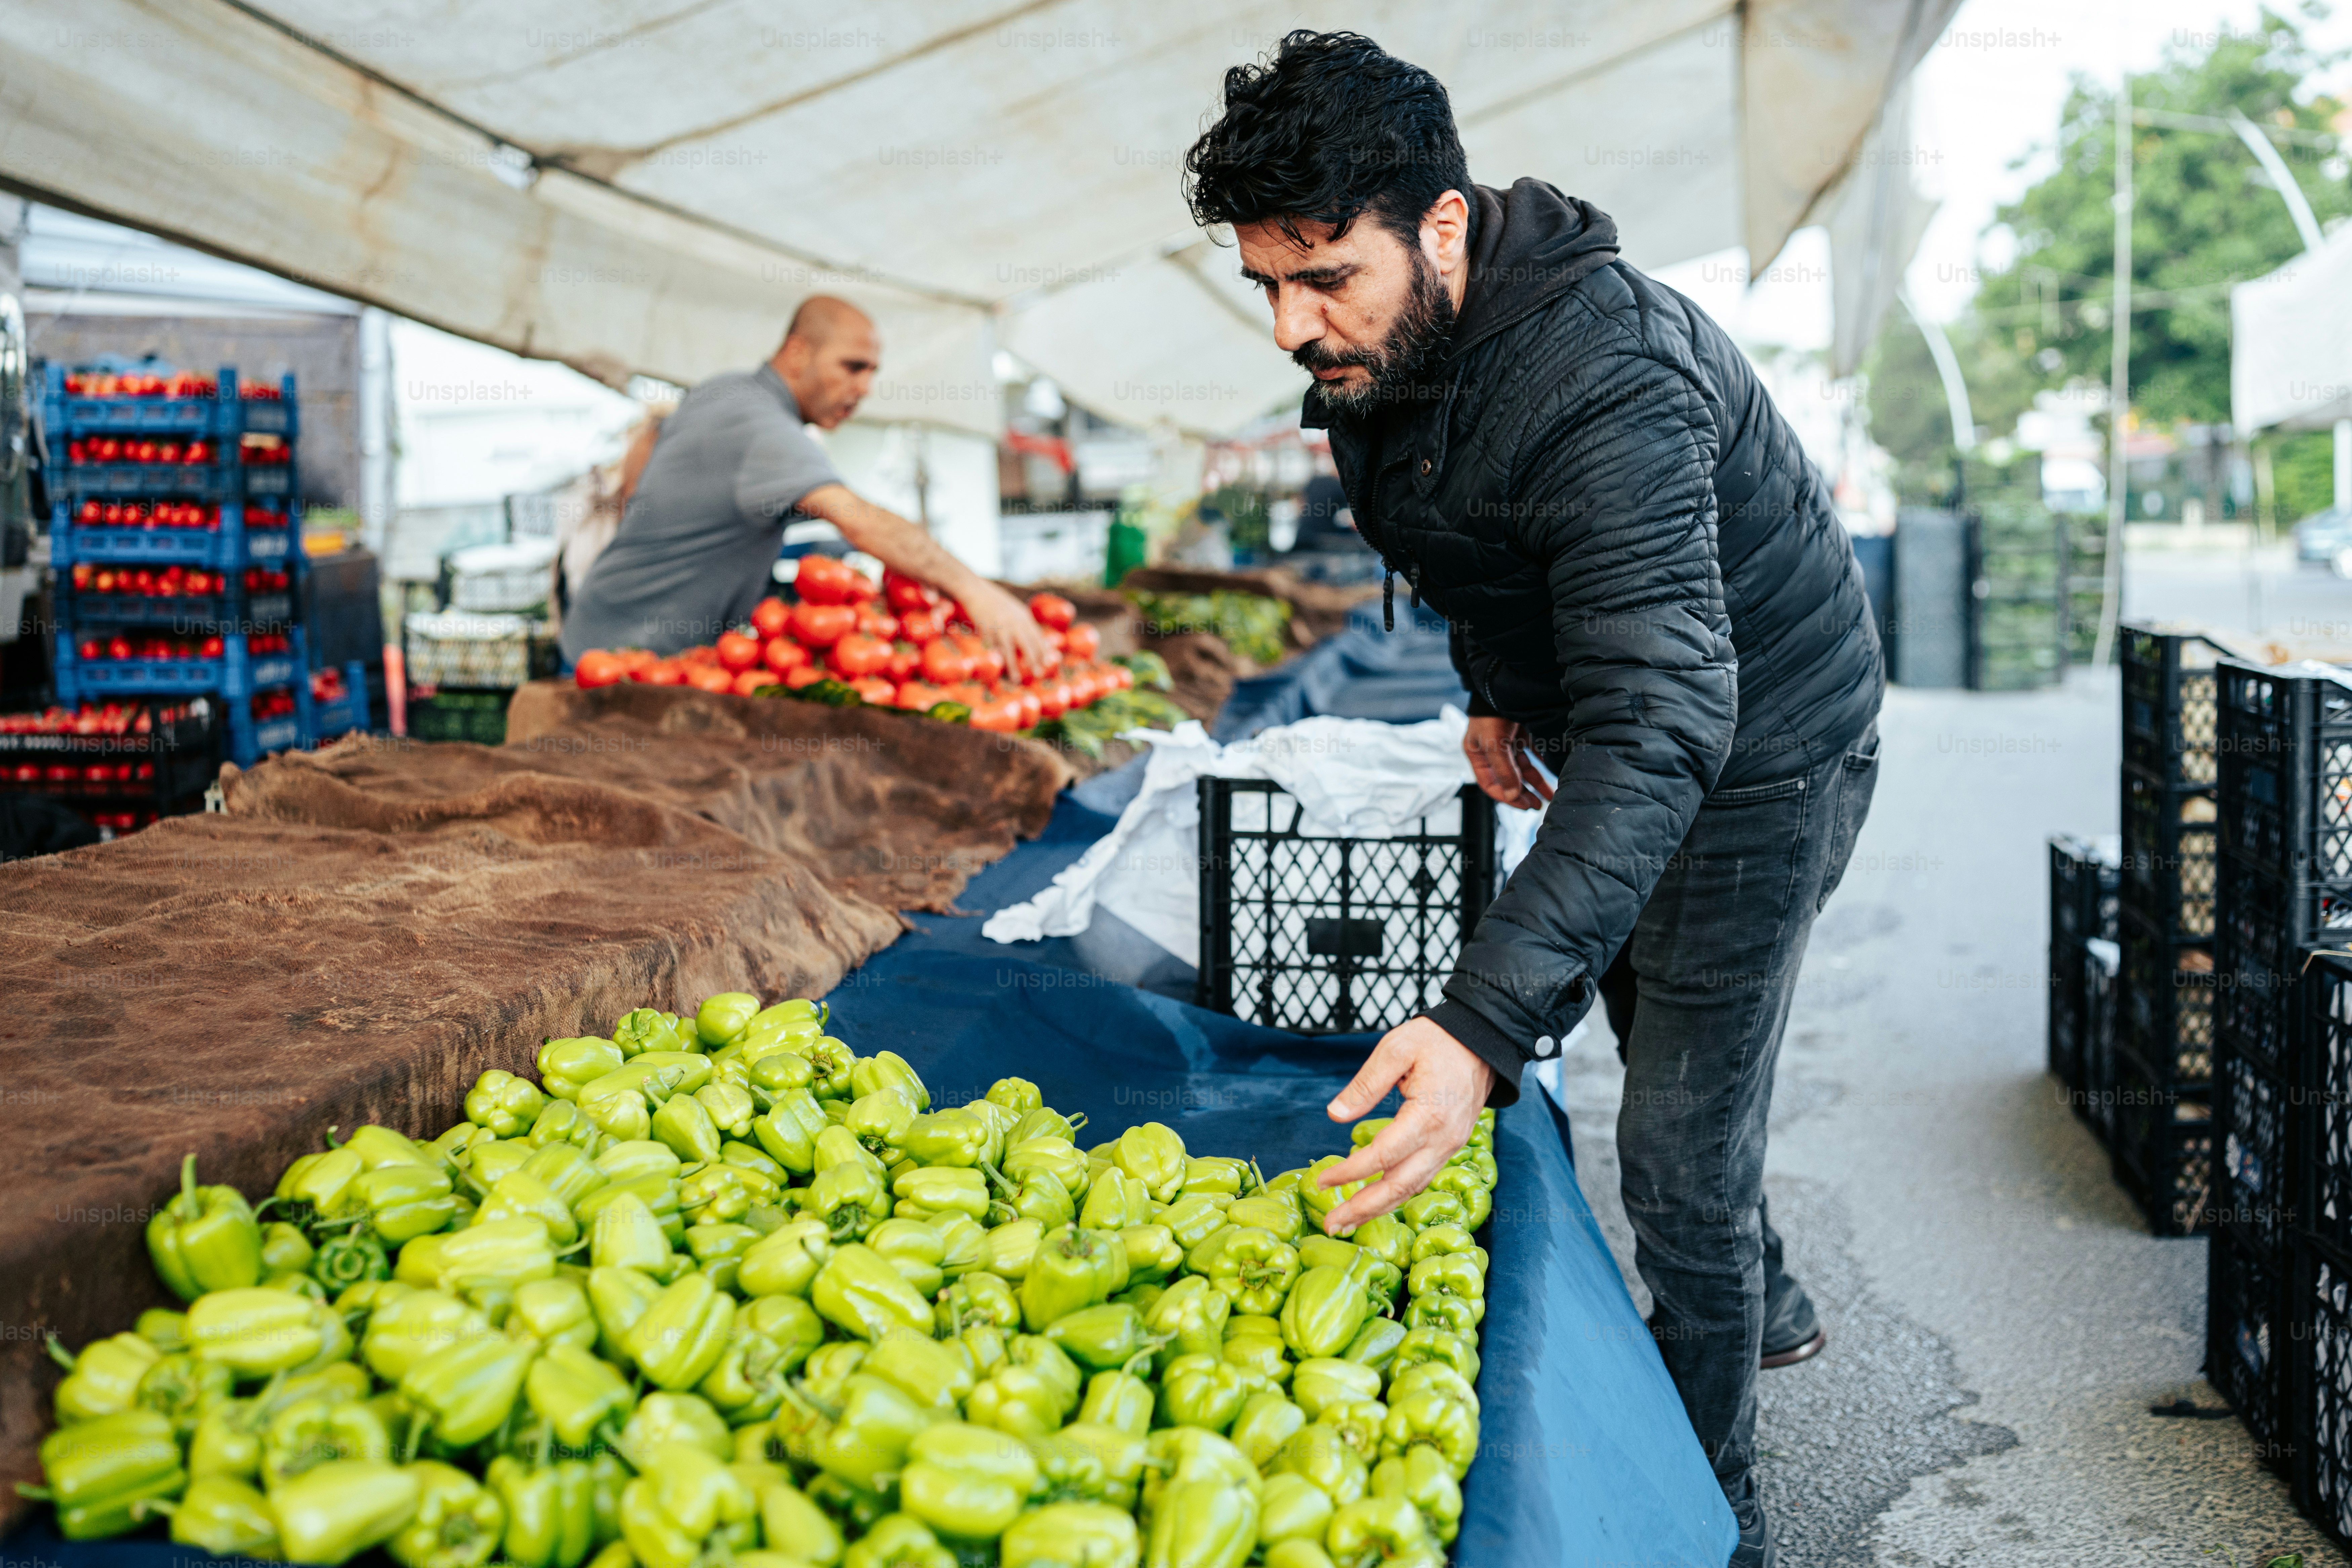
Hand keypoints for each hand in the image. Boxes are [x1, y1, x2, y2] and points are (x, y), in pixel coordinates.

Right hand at [957, 578, 1053, 676]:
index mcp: (1023, 616)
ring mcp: (999, 626)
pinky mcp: (985, 630)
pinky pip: (992, 647)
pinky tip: (999, 668)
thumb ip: (1027, 624)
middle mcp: (1013, 622)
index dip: (1043, 650)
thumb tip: (1040, 641)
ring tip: (1016, 680)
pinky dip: (996, 658)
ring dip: (1013, 666)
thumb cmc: (998, 602)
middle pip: (1027, 644)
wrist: (976, 591)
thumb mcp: (1016, 610)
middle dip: (1034, 660)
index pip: (1036, 636)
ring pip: (1008, 649)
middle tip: (1039, 674)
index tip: (1048, 663)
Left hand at [1317, 1016, 1494, 1231]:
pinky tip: (1377, 1201)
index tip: (1322, 1180)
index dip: (1350, 1172)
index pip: (1382, 1155)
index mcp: (1428, 1115)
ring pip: (1412, 1188)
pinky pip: (1422, 1178)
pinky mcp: (1451, 1146)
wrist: (1483, 1042)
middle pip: (1399, 1185)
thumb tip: (1335, 1114)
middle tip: (1332, 1225)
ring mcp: (1451, 1146)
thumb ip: (1366, 1084)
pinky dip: (1398, 1194)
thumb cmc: (1438, 1041)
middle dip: (1363, 1209)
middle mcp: (1443, 1139)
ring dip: (1379, 1209)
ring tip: (1347, 1223)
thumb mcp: (1396, 1048)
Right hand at [1464, 715, 1553, 809]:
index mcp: (1478, 754)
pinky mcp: (1521, 731)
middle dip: (1524, 793)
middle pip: (1508, 778)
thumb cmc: (1492, 714)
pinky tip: (1553, 771)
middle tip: (1538, 805)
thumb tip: (1512, 796)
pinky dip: (1543, 762)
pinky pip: (1533, 752)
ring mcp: (1507, 741)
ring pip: (1523, 768)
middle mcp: (1492, 750)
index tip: (1523, 805)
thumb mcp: (1494, 744)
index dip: (1505, 796)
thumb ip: (1504, 770)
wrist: (1503, 683)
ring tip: (1551, 794)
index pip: (1489, 783)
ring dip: (1536, 781)